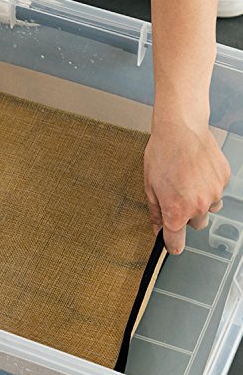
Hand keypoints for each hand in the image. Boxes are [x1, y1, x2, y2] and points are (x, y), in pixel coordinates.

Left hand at [144, 116, 229, 253]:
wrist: (181, 130)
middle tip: (176, 198)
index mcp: (176, 211)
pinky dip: (208, 187)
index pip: (176, 242)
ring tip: (187, 183)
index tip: (170, 245)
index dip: (171, 245)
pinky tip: (197, 173)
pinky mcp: (224, 179)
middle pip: (195, 226)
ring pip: (208, 209)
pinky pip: (217, 192)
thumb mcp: (149, 187)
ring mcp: (214, 193)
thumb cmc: (161, 155)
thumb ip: (155, 212)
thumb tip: (157, 229)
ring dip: (199, 202)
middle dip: (186, 217)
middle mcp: (198, 205)